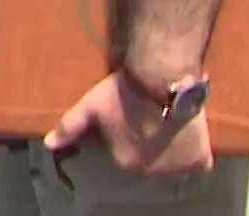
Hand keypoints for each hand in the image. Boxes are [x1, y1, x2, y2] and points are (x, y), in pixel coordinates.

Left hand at [44, 72, 213, 179]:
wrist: (162, 77)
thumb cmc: (123, 91)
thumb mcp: (91, 106)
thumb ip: (69, 127)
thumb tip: (49, 144)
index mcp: (125, 162)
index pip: (125, 151)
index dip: (126, 131)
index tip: (128, 114)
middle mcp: (151, 171)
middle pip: (149, 158)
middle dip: (147, 141)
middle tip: (148, 115)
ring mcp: (177, 167)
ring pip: (172, 160)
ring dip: (170, 147)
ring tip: (166, 119)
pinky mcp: (200, 157)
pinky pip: (198, 162)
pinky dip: (195, 152)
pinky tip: (187, 135)